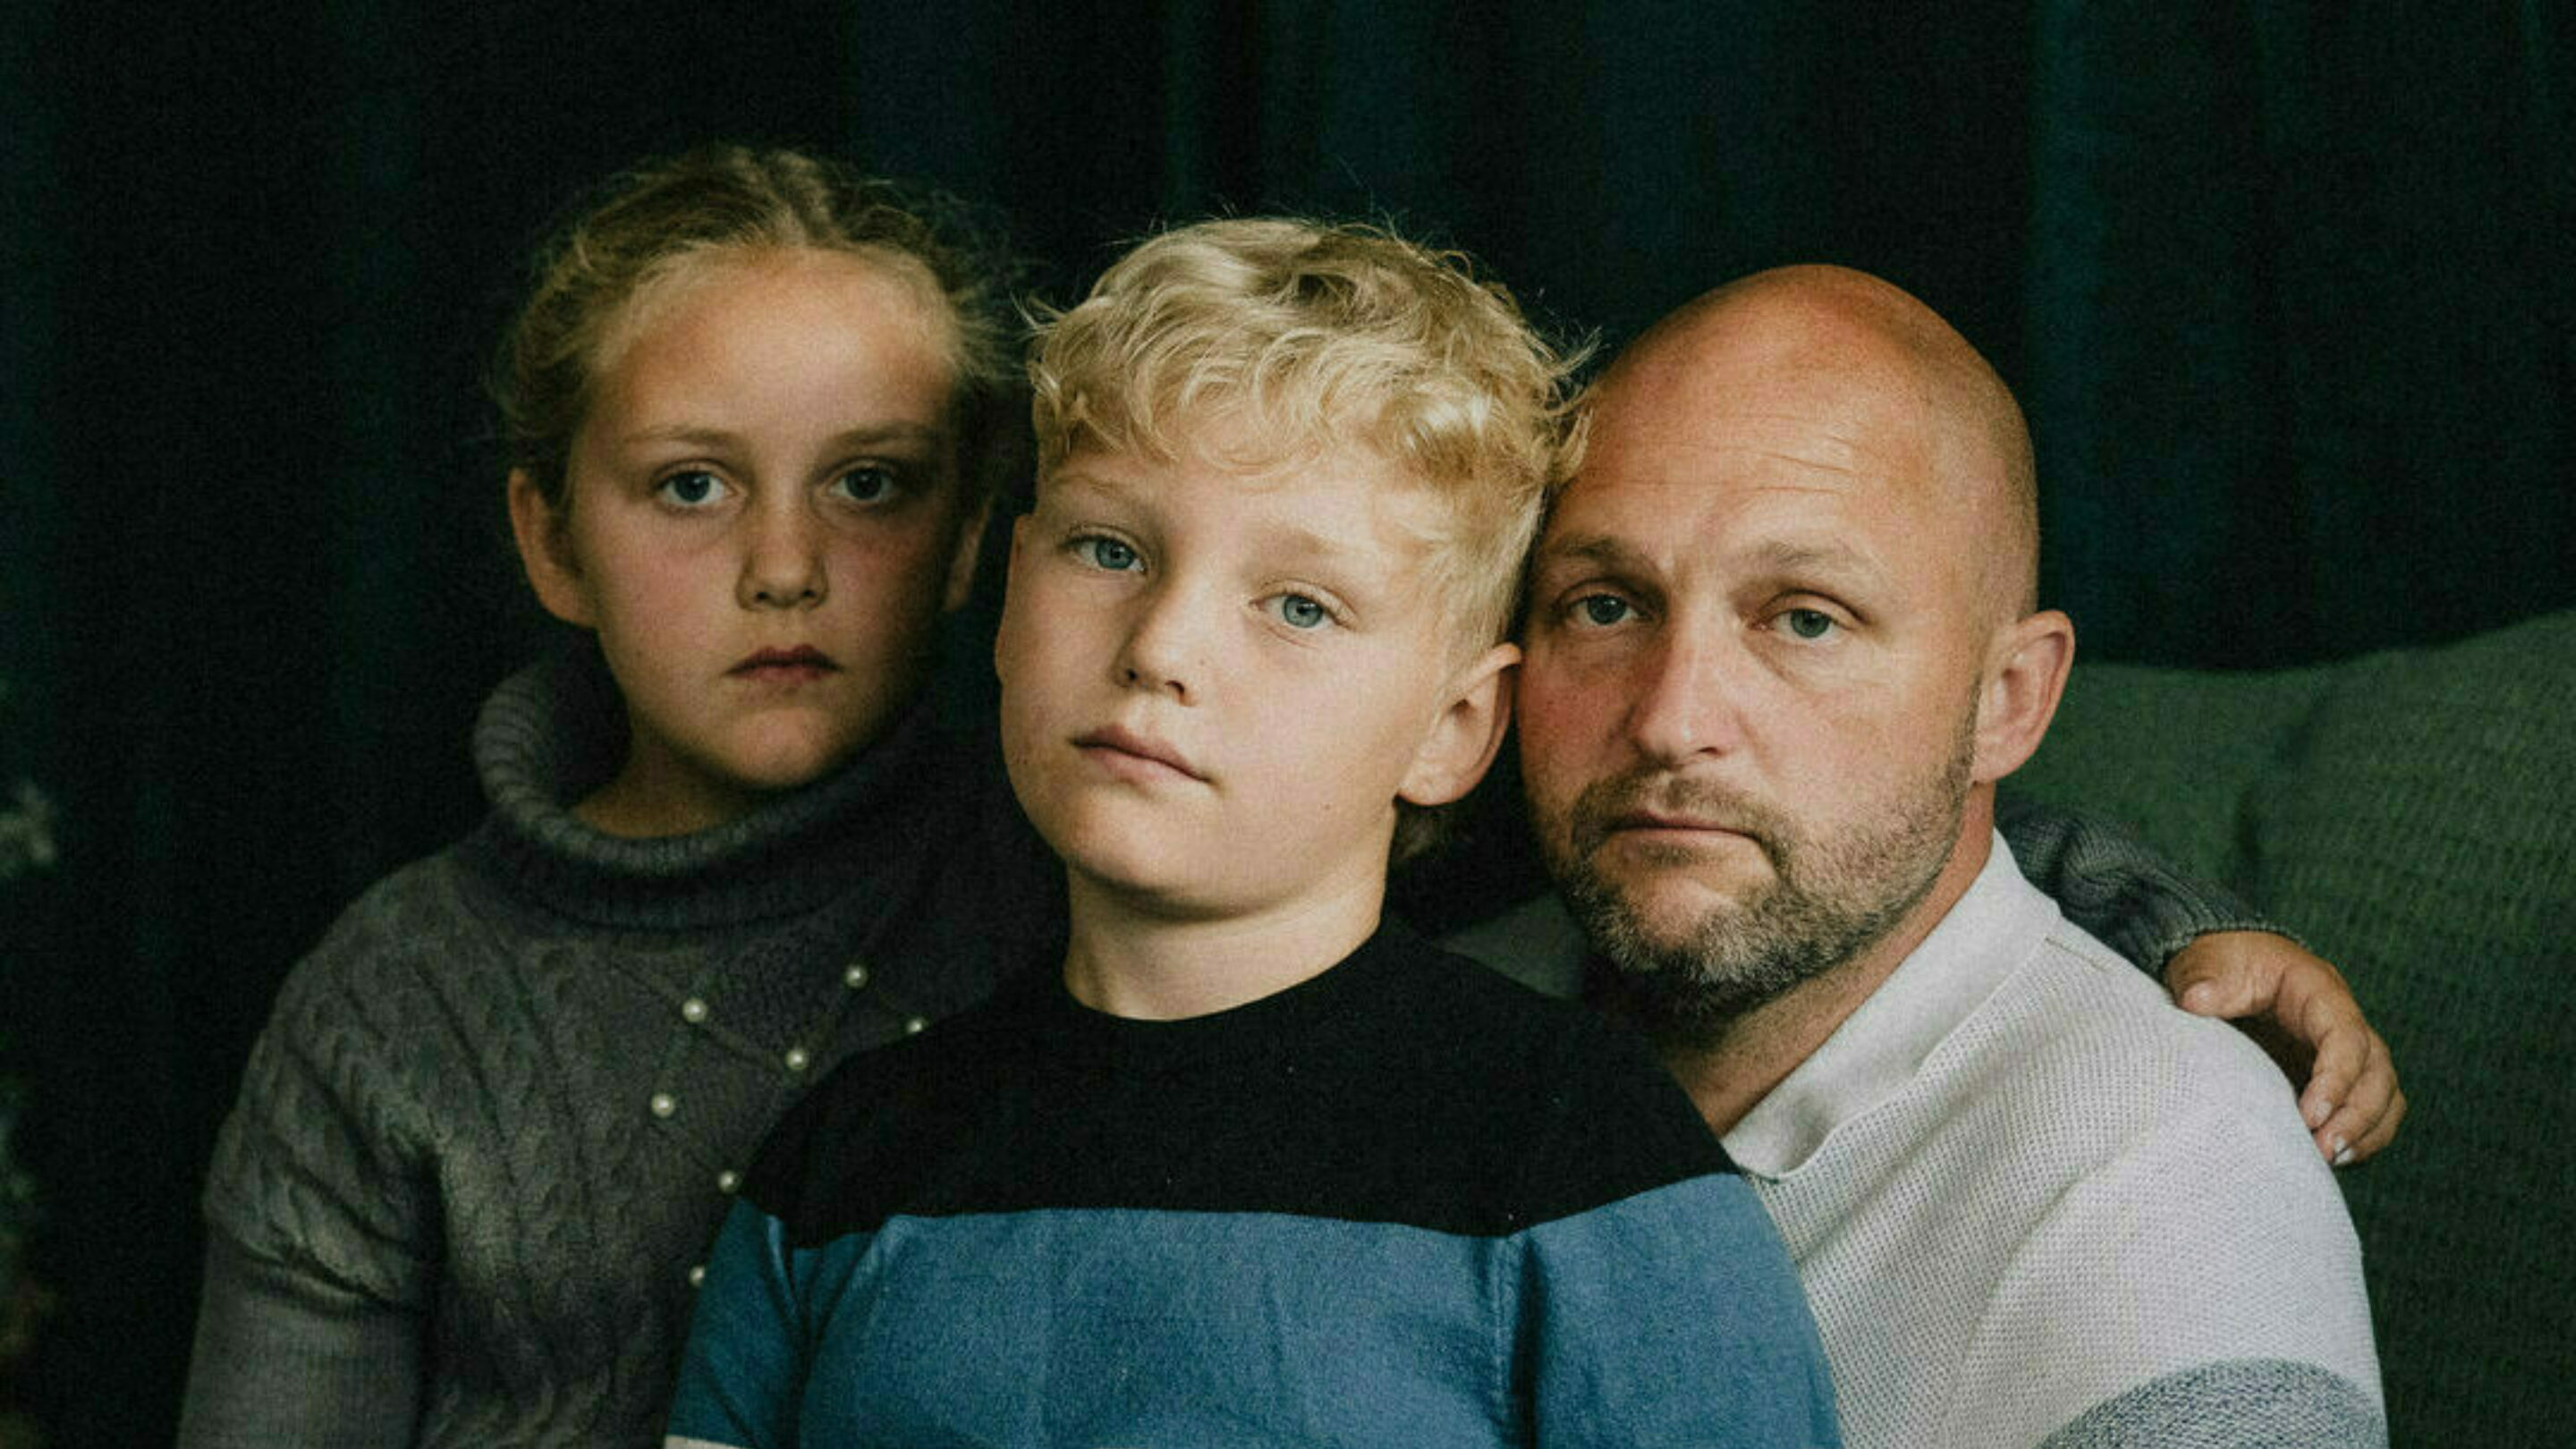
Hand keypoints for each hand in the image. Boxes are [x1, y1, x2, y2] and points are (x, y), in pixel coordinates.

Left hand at [2165, 931, 2403, 1165]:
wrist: (2225, 968)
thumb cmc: (2222, 964)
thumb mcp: (2208, 963)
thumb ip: (2206, 980)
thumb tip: (2195, 1001)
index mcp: (2318, 991)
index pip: (2345, 1036)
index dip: (2335, 1078)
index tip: (2309, 1115)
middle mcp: (2343, 1022)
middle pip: (2376, 1072)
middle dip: (2357, 1115)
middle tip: (2322, 1150)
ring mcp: (2345, 1051)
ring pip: (2383, 1094)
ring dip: (2365, 1131)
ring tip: (2327, 1161)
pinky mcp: (2336, 1076)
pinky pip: (2372, 1109)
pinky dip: (2363, 1136)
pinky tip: (2331, 1160)